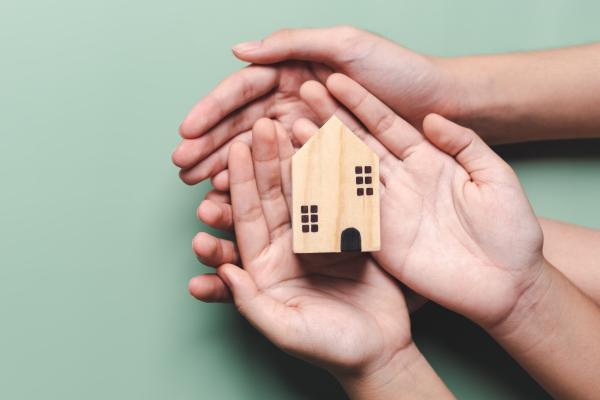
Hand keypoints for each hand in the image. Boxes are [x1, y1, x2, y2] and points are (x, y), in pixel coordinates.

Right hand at [173, 26, 460, 186]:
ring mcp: (306, 135)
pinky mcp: (323, 162)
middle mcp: (294, 104)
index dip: (213, 110)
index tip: (187, 131)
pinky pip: (284, 172)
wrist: (440, 106)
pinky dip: (259, 183)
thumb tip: (238, 50)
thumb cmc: (398, 72)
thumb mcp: (346, 45)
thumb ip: (292, 45)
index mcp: (295, 74)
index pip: (244, 92)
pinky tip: (236, 195)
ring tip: (198, 185)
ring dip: (225, 167)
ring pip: (257, 152)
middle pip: (242, 125)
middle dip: (209, 145)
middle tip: (181, 167)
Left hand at [189, 118, 410, 376]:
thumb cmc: (330, 347)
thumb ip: (250, 303)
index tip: (237, 150)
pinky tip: (330, 145)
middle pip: (273, 196)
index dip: (241, 184)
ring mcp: (318, 235)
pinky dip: (336, 171)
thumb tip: (224, 271)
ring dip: (298, 158)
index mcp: (265, 265)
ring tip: (293, 123)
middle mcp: (287, 245)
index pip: (247, 217)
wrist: (379, 350)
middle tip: (263, 124)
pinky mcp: (348, 232)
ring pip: (305, 189)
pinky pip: (339, 196)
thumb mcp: (286, 329)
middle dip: (266, 160)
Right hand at [292, 74, 544, 328]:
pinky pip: (349, 214)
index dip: (362, 102)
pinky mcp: (381, 239)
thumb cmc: (512, 230)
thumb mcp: (496, 177)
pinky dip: (326, 196)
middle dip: (332, 118)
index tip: (335, 80)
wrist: (508, 284)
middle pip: (361, 144)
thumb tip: (431, 118)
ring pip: (348, 175)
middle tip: (303, 94)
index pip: (388, 124)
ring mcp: (389, 209)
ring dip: (322, 152)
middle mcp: (402, 180)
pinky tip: (305, 175)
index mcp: (429, 159)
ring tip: (294, 127)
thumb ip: (465, 143)